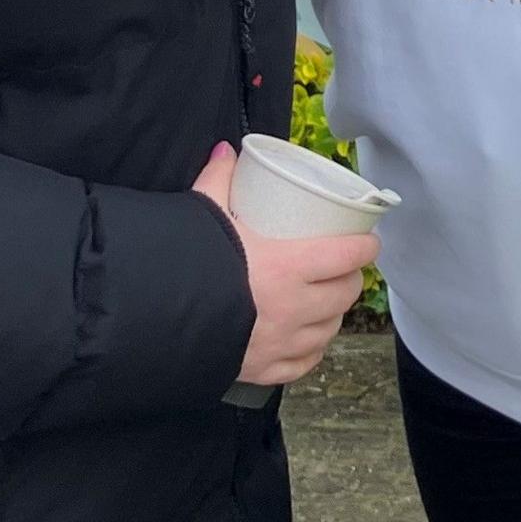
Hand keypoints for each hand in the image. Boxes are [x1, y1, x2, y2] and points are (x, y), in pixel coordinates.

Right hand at [191, 141, 378, 391]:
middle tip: (343, 268)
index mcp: (290, 266)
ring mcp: (282, 343)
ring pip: (329, 329)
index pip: (348, 255)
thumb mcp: (204, 213)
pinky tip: (308, 339)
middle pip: (345, 294)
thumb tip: (226, 151)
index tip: (367, 240)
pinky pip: (304, 363)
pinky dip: (311, 350)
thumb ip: (219, 180)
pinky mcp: (265, 370)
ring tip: (327, 301)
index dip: (365, 247)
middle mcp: (295, 308)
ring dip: (333, 314)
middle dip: (350, 279)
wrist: (152, 321)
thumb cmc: (187, 263)